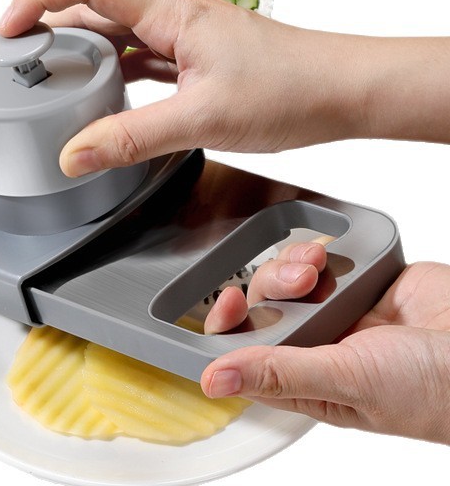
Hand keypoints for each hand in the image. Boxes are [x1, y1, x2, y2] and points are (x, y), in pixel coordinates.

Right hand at [0, 0, 449, 175]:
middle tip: (16, 60)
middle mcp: (173, 15)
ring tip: (48, 78)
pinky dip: (112, 70)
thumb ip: (131, 137)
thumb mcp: (202, 118)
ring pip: (116, 32)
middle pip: (93, 6)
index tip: (6, 30)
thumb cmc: (293, 90)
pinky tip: (102, 93)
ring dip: (79, 50)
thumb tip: (74, 154)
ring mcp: (185, 35)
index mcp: (170, 12)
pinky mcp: (196, 56)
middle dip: (48, 26)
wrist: (346, 90)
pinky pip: (140, 55)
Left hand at [200, 259, 449, 443]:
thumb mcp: (345, 383)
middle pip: (261, 306)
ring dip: (293, 265)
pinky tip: (331, 258)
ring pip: (286, 277)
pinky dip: (319, 252)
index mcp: (304, 382)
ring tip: (319, 268)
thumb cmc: (432, 391)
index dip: (226, 326)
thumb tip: (215, 379)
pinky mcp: (356, 282)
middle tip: (299, 282)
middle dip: (270, 286)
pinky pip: (319, 258)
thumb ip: (279, 374)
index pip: (242, 354)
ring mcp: (336, 312)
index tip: (230, 301)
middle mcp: (314, 346)